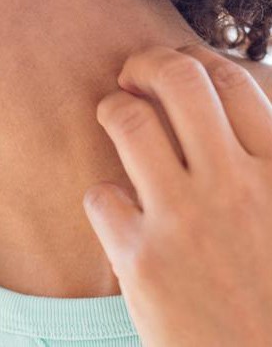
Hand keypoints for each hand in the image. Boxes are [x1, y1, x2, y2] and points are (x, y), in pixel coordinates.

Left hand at [84, 44, 271, 345]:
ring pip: (131, 123)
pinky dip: (102, 196)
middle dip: (146, 67)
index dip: (194, 64)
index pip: (233, 84)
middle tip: (132, 78)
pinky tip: (116, 212)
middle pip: (180, 84)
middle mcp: (236, 187)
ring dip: (112, 109)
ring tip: (112, 116)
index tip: (177, 70)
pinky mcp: (140, 258)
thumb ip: (259, 168)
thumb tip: (220, 126)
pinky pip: (100, 195)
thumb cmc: (266, 292)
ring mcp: (186, 219)